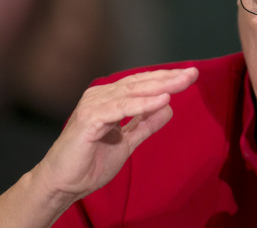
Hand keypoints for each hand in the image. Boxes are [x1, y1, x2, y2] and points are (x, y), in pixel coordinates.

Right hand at [30, 67, 198, 205]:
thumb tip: (168, 108)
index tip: (190, 74)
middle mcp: (100, 96)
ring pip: (132, 92)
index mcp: (109, 99)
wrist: (63, 184)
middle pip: (140, 83)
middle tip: (193, 73)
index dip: (166, 78)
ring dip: (160, 87)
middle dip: (168, 77)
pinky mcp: (89, 119)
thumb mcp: (128, 142)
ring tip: (182, 83)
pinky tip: (163, 100)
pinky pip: (121, 109)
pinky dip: (142, 104)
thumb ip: (145, 124)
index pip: (142, 83)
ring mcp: (94, 105)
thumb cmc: (90, 163)